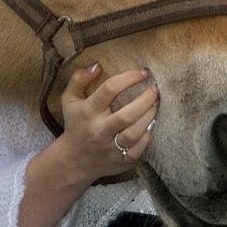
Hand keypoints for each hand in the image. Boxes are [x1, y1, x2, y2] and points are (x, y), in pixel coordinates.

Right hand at [58, 63, 158, 180]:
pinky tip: (152, 122)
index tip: (144, 72)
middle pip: (126, 114)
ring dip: (150, 115)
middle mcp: (99, 130)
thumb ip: (78, 79)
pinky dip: (148, 135)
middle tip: (155, 88)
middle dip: (145, 99)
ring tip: (156, 102)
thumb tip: (97, 66)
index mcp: (87, 112)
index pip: (109, 89)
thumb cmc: (76, 124)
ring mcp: (110, 148)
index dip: (129, 78)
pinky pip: (139, 148)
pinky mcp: (121, 161)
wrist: (74, 160)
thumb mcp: (69, 100)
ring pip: (135, 132)